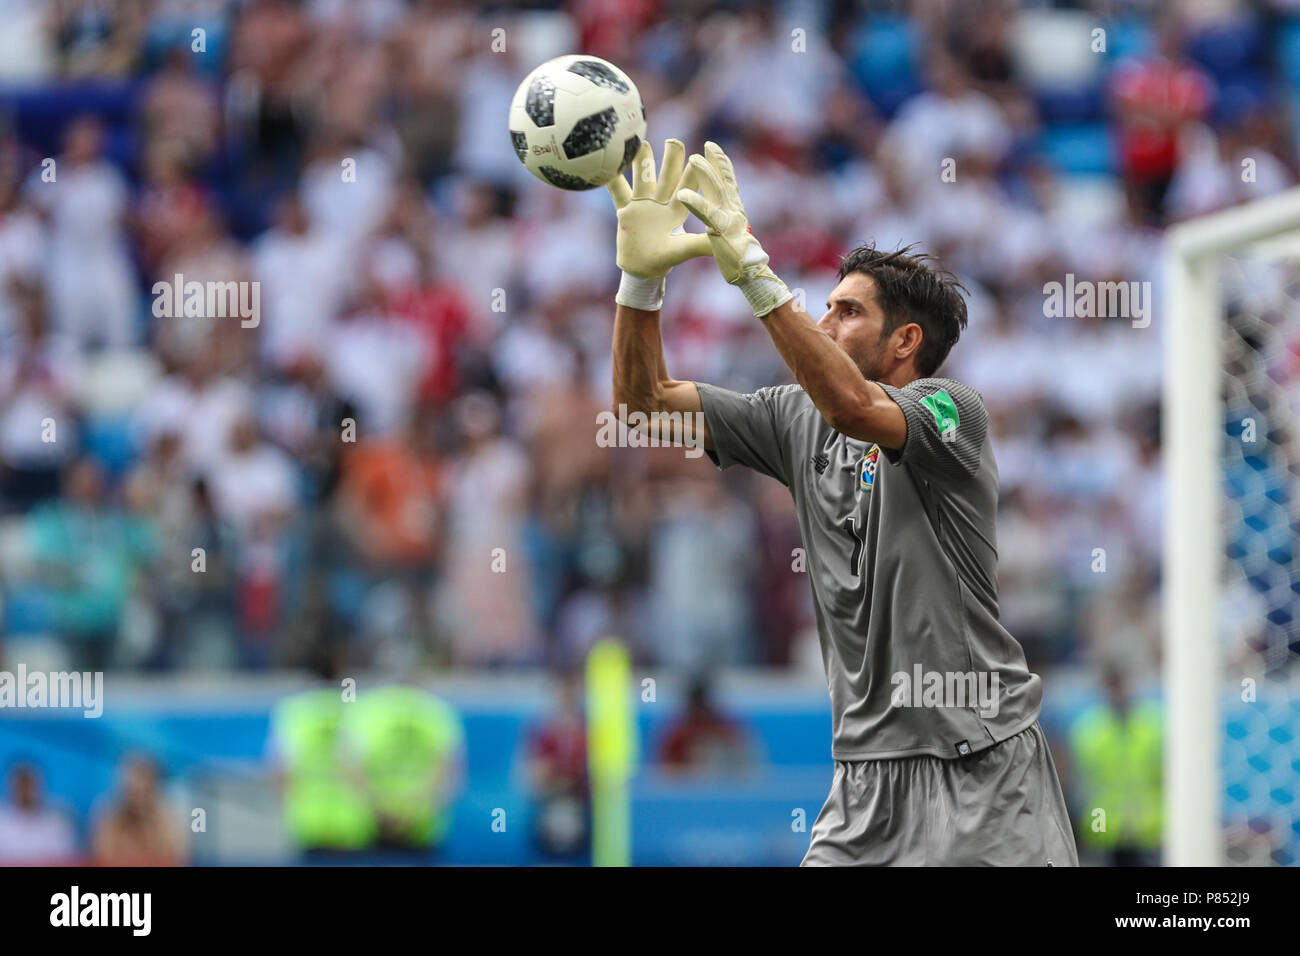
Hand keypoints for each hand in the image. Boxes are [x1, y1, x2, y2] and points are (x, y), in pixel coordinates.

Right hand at [607, 139, 712, 278]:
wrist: (641, 269)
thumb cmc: (664, 260)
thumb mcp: (683, 250)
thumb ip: (699, 244)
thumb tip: (723, 242)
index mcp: (677, 211)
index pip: (687, 189)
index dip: (692, 174)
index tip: (697, 158)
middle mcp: (661, 203)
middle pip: (667, 177)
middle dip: (670, 160)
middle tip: (674, 142)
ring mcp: (642, 205)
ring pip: (642, 178)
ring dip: (642, 161)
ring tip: (643, 142)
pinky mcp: (625, 211)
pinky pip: (617, 192)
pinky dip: (612, 179)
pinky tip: (607, 164)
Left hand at [675, 142, 792, 316]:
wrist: (749, 274)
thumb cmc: (737, 256)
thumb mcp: (730, 231)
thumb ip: (725, 216)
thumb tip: (722, 209)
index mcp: (733, 209)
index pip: (728, 181)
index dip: (721, 163)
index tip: (712, 147)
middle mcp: (734, 209)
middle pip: (724, 180)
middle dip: (716, 161)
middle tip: (707, 145)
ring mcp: (729, 218)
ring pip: (716, 191)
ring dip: (705, 174)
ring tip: (694, 158)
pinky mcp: (721, 231)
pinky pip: (707, 214)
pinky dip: (696, 202)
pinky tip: (683, 194)